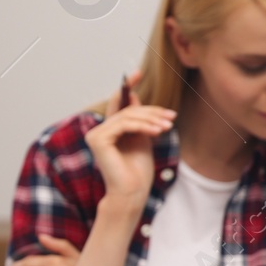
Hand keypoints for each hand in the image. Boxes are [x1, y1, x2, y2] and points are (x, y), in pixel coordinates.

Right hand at [85, 76, 172, 204]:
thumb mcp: (141, 139)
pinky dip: (142, 126)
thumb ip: (138, 120)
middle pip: (127, 109)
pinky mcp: (98, 140)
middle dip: (152, 112)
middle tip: (170, 117)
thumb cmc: (137, 172)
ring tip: (167, 126)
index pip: (117, 102)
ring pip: (127, 116)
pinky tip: (157, 132)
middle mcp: (98, 131)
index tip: (138, 73)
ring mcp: (95, 135)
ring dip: (151, 119)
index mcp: (108, 130)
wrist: (132, 193)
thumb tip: (137, 97)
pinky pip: (124, 124)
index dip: (126, 86)